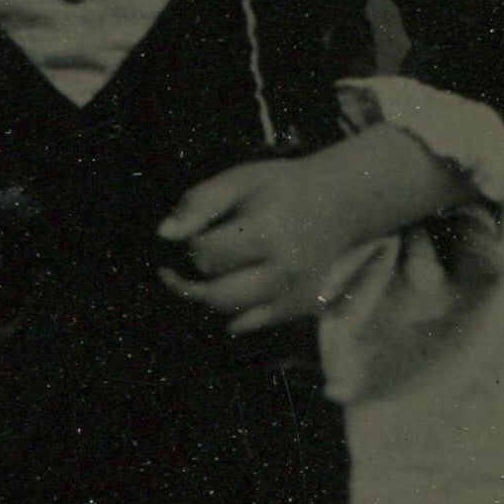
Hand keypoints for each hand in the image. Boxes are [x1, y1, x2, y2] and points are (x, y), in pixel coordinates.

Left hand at [156, 156, 361, 333]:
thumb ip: (200, 202)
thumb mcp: (241, 179)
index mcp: (267, 232)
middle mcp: (282, 271)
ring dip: (212, 292)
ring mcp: (293, 296)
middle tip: (208, 250)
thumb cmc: (283, 187)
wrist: (339, 203)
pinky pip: (249, 323)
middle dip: (200, 272)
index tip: (204, 228)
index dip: (195, 241)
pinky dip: (234, 310)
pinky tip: (238, 282)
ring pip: (229, 312)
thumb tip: (164, 234)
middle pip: (215, 292)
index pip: (207, 255)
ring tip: (218, 268)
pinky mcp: (299, 310)